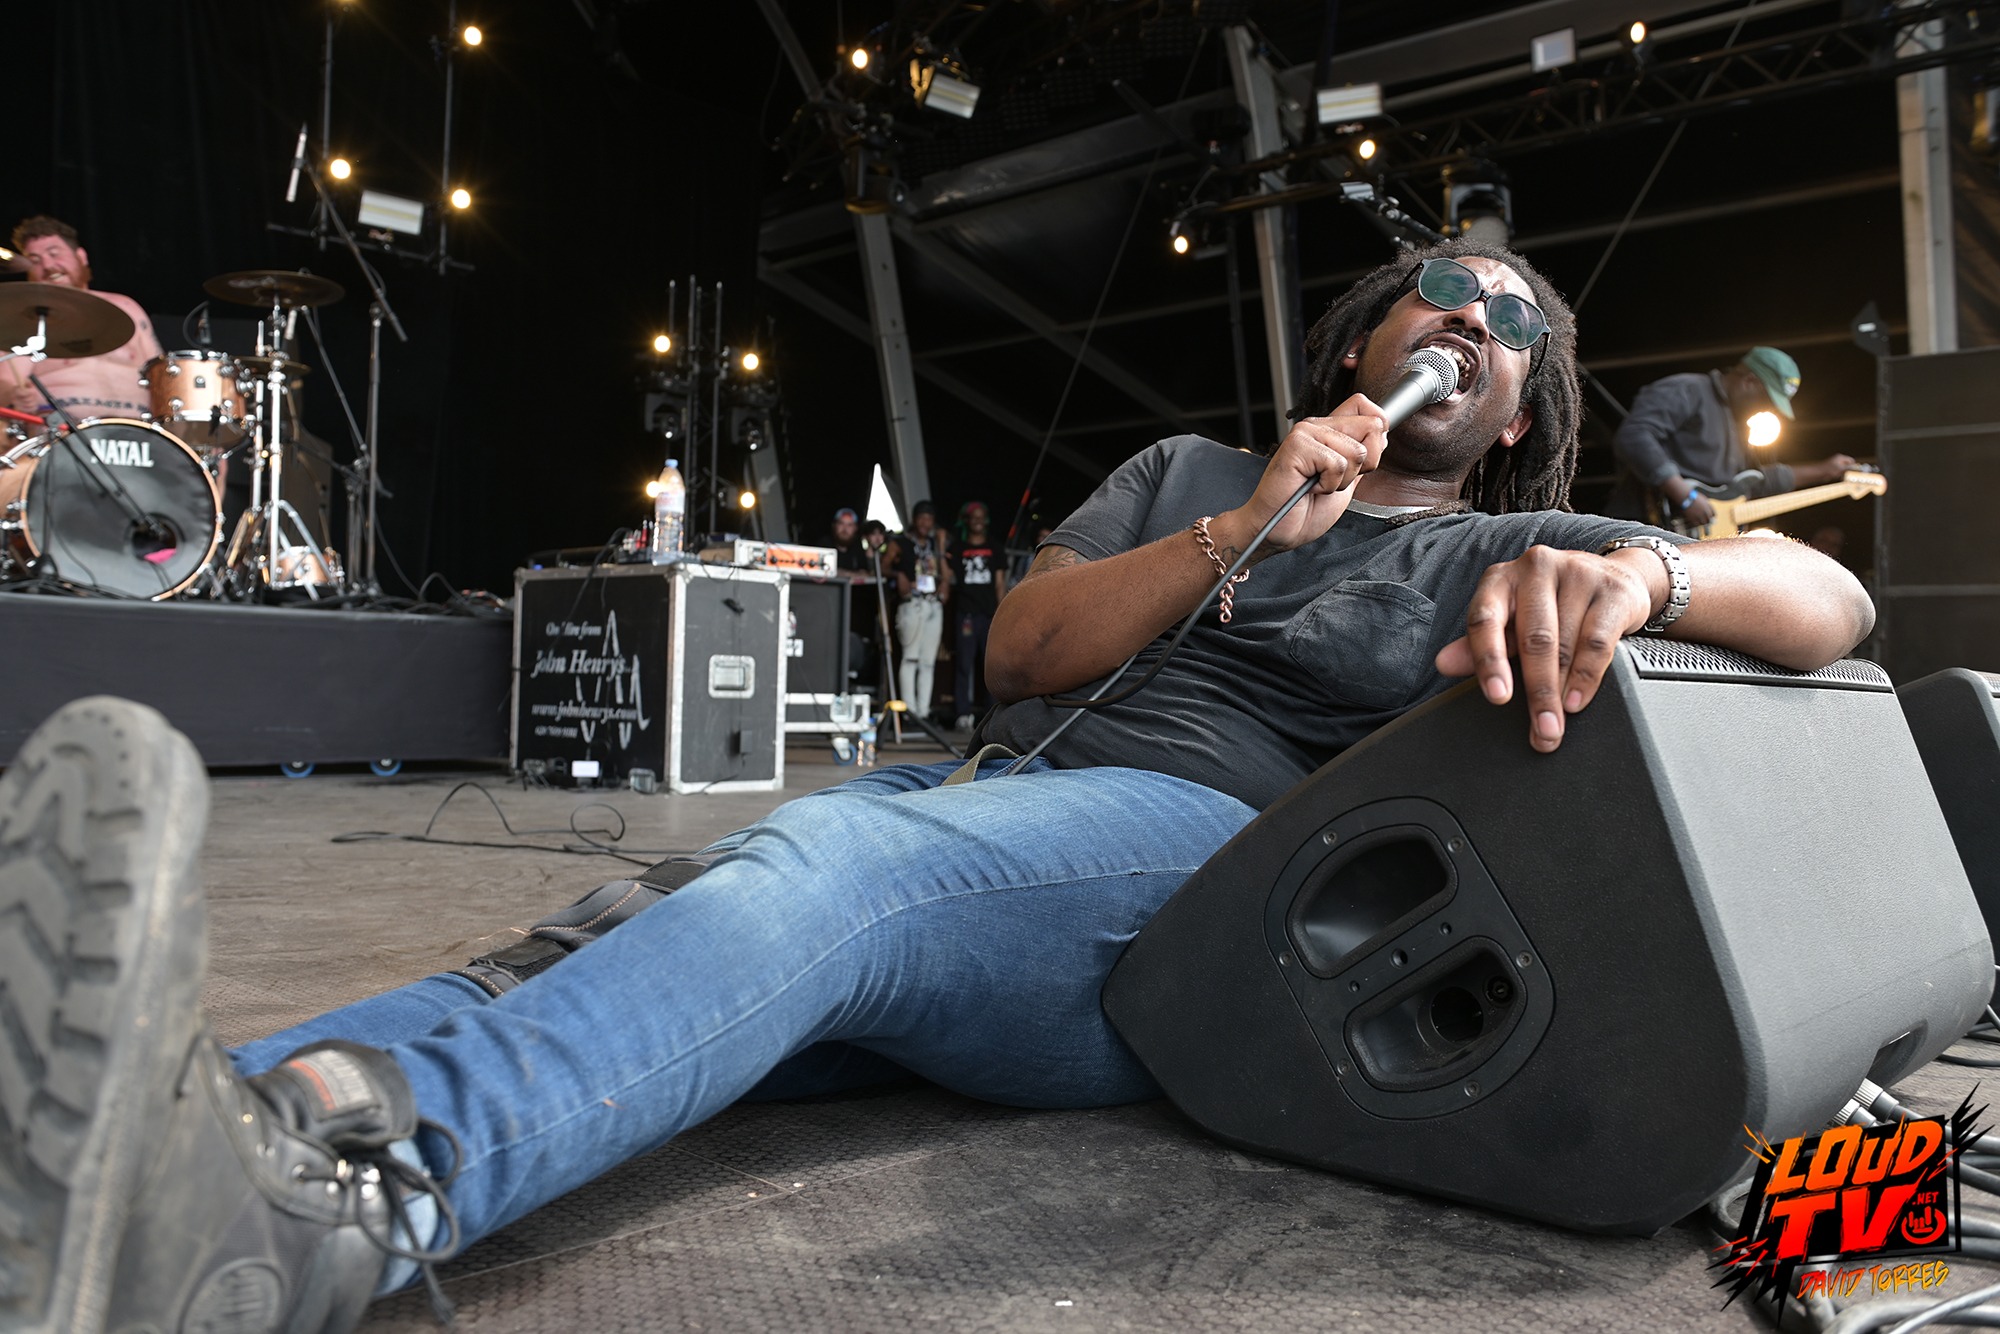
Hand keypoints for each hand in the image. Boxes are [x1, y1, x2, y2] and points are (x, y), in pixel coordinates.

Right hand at [1211, 396, 1386, 558]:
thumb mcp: (1346, 480)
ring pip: (1357, 451)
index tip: (1361, 460)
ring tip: (1318, 485)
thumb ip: (1362, 456)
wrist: (1275, 530)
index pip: (1365, 406)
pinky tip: (1310, 488)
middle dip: (1363, 465)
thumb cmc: (1305, 509)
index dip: (1377, 431)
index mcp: (1328, 429)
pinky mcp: (1297, 446)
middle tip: (1334, 479)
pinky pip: (1337, 464)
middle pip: (1372, 426)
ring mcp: (1306, 433)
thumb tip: (1381, 433)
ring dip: (1342, 480)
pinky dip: (1328, 485)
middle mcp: (1317, 426)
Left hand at [1435, 546, 1659, 752]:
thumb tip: (1444, 664)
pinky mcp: (1612, 589)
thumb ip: (1478, 645)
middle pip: (1534, 639)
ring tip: (1557, 724)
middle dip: (1537, 692)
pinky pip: (1599, 641)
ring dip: (1561, 691)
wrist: (1611, 577)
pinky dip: (1587, 676)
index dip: (1489, 661)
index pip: (1486, 620)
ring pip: (1567, 644)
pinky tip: (1577, 700)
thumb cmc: (1549, 605)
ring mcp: (1576, 574)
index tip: (1498, 697)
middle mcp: (1535, 569)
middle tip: (1541, 732)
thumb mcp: (1509, 621)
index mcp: (1500, 579)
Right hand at [1661, 476, 1714, 527]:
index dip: (1711, 517)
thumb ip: (1705, 503)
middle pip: (1709, 519)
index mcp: (1708, 506)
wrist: (1684, 496)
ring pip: (1703, 523)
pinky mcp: (1693, 518)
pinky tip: (1693, 523)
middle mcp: (1705, 511)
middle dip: (1707, 521)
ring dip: (1701, 523)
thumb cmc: (1691, 494)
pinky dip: (1695, 525)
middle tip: (1704, 522)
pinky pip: (1696, 524)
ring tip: (1698, 523)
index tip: (1709, 518)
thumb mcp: (1701, 498)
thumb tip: (1706, 505)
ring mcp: (1699, 515)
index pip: (1713, 514)